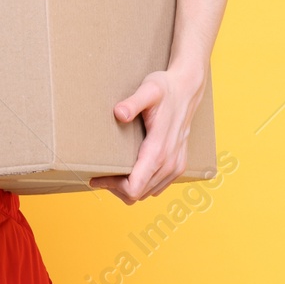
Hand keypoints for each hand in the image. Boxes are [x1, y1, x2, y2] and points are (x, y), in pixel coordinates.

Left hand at [91, 61, 205, 203]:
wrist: (187, 89)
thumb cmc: (166, 89)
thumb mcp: (149, 91)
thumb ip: (133, 103)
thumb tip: (119, 113)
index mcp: (158, 151)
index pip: (134, 188)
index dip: (113, 186)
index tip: (97, 176)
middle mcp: (169, 163)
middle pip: (137, 194)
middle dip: (117, 188)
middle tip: (100, 174)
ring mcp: (176, 167)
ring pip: (147, 193)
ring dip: (129, 187)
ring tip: (113, 172)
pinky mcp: (179, 166)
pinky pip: (157, 187)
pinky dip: (142, 184)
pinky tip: (132, 170)